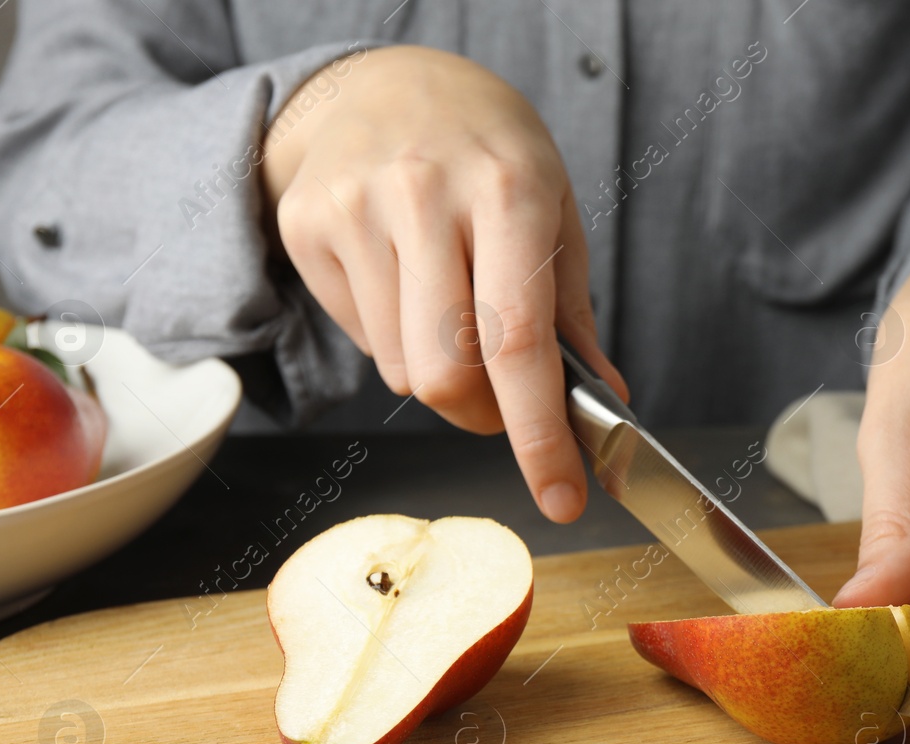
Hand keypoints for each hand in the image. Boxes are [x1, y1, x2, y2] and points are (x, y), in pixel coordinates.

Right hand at [262, 46, 628, 521]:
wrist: (391, 82)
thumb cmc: (490, 154)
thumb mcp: (554, 213)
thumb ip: (572, 316)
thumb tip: (603, 405)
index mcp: (507, 189)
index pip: (520, 343)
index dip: (540, 435)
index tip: (563, 497)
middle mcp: (423, 194)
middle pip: (447, 375)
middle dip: (485, 416)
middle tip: (505, 403)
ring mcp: (355, 208)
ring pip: (403, 371)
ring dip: (441, 375)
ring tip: (451, 308)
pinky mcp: (306, 225)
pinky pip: (362, 341)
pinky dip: (396, 341)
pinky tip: (405, 282)